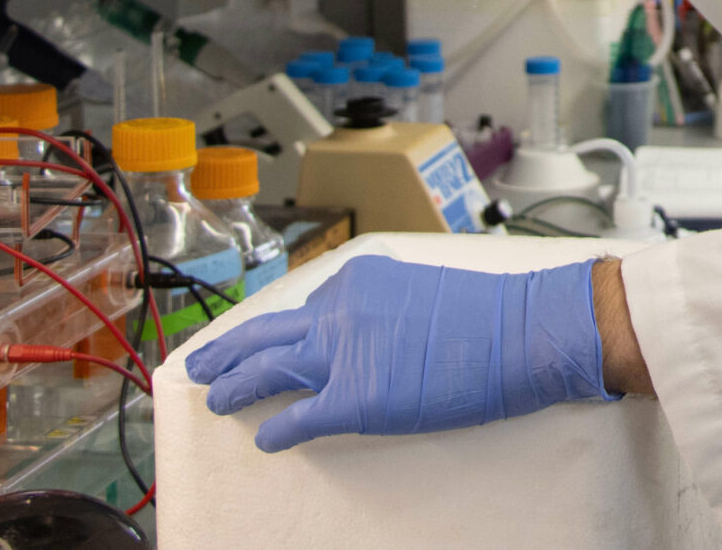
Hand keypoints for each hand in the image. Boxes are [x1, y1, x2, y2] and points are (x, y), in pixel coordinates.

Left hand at [183, 255, 611, 451]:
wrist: (520, 331)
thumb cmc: (490, 313)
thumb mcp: (424, 288)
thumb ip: (385, 304)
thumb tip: (374, 331)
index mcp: (358, 280)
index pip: (302, 306)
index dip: (276, 328)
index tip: (261, 337)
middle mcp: (340, 311)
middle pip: (266, 334)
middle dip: (227, 350)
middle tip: (201, 363)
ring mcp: (342, 355)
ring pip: (267, 371)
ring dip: (234, 386)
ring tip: (215, 399)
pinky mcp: (353, 399)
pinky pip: (298, 417)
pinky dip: (276, 430)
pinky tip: (265, 440)